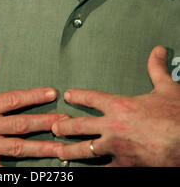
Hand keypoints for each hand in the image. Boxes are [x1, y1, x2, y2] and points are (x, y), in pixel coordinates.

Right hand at [0, 49, 66, 166]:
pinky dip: (19, 170)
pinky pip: (3, 169)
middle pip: (21, 125)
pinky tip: (36, 169)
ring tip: (62, 148)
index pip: (13, 99)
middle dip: (46, 123)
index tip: (52, 92)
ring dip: (41, 149)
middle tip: (66, 122)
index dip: (34, 95)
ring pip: (18, 149)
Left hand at [52, 46, 179, 166]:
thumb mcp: (166, 88)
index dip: (78, 96)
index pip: (92, 98)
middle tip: (54, 126)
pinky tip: (86, 171)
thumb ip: (156, 69)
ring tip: (60, 152)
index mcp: (120, 106)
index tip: (68, 95)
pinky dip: (94, 170)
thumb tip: (157, 51)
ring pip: (86, 151)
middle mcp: (113, 127)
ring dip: (70, 151)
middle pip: (80, 126)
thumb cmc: (176, 116)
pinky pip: (105, 169)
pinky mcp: (125, 165)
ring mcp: (117, 148)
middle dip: (64, 126)